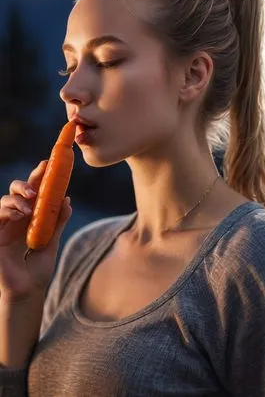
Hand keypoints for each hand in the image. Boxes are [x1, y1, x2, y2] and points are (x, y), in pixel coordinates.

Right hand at [0, 160, 71, 303]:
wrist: (27, 291)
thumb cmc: (38, 270)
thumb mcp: (53, 241)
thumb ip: (58, 221)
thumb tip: (67, 199)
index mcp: (31, 217)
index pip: (34, 192)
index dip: (38, 176)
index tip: (47, 163)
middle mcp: (17, 218)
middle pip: (17, 190)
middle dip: (26, 182)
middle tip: (37, 186)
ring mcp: (4, 225)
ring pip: (6, 199)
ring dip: (18, 197)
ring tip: (31, 205)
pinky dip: (9, 210)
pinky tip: (21, 214)